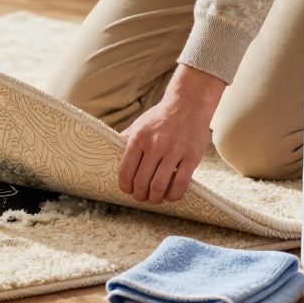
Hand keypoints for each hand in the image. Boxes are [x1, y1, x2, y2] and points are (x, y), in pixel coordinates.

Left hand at [117, 64, 224, 203]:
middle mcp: (155, 145)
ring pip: (159, 185)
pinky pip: (181, 183)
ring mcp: (174, 151)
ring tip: (155, 198)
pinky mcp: (191, 156)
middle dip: (139, 195)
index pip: (126, 171)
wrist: (189, 104)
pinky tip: (170, 196)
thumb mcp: (139, 124)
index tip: (127, 190)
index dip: (125, 187)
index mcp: (139, 138)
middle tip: (141, 197)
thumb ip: (127, 138)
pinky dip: (173, 195)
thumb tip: (112, 150)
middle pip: (142, 182)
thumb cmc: (161, 116)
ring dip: (155, 198)